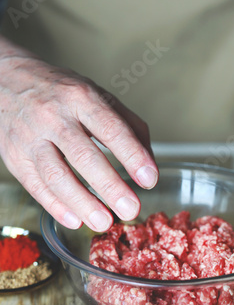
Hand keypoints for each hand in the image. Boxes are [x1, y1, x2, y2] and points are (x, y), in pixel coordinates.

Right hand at [0, 37, 157, 231]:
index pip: (111, 128)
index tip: (149, 180)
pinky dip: (56, 206)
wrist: (7, 81)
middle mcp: (54, 116)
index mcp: (81, 97)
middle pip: (83, 155)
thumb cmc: (62, 93)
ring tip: (104, 222)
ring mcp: (30, 137)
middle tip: (130, 210)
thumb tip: (149, 164)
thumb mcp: (99, 96)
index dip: (132, 155)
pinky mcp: (14, 157)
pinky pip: (35, 186)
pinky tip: (76, 220)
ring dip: (83, 203)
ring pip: (56, 175)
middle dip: (110, 187)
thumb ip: (129, 127)